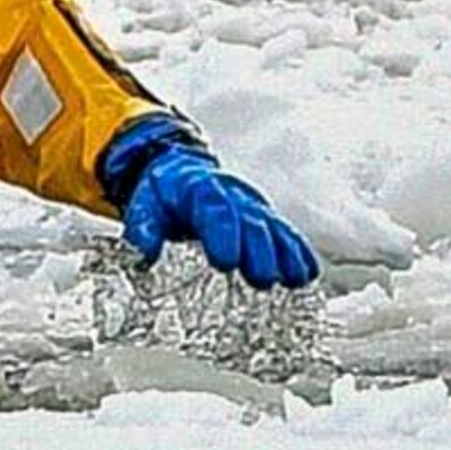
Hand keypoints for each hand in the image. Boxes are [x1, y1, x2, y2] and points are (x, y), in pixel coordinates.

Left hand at [101, 116, 318, 290]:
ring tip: (293, 279)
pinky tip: (306, 272)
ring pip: (273, 227)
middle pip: (251, 221)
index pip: (215, 210)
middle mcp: (232, 196)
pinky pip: (284, 233)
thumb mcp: (145, 205)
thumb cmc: (164, 191)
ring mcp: (251, 206)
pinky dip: (297, 252)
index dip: (224, 234)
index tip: (225, 260)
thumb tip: (145, 252)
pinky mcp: (263, 217)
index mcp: (199, 189)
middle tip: (263, 278)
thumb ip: (144, 230)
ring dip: (285, 254)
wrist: (178, 170)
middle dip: (260, 250)